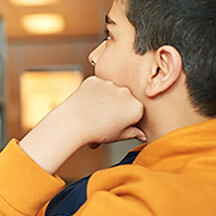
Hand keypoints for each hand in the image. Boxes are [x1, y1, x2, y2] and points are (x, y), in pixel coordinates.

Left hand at [20, 76, 144, 173]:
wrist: (74, 122)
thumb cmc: (96, 131)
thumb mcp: (118, 136)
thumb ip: (133, 133)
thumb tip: (141, 135)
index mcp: (136, 107)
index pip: (135, 110)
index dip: (125, 118)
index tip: (117, 123)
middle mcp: (126, 93)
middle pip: (123, 98)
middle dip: (116, 106)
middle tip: (103, 118)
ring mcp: (110, 84)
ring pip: (109, 90)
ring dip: (104, 98)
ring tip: (93, 112)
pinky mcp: (95, 79)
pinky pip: (96, 85)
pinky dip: (92, 92)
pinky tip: (87, 103)